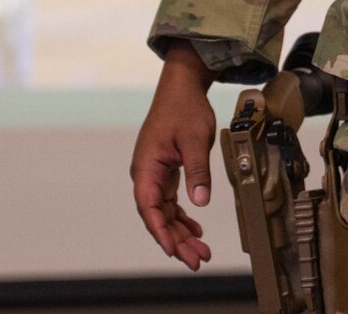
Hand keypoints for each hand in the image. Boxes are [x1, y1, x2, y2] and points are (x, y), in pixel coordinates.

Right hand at [131, 42, 217, 269]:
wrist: (182, 87)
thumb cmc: (184, 108)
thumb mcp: (195, 139)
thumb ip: (197, 171)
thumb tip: (201, 202)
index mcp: (146, 167)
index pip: (149, 208)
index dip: (160, 232)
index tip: (174, 251)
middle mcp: (146, 174)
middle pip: (157, 216)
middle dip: (176, 240)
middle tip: (196, 260)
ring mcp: (155, 173)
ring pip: (164, 212)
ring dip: (181, 232)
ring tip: (200, 251)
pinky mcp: (165, 171)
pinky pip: (170, 201)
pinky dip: (182, 217)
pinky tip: (196, 229)